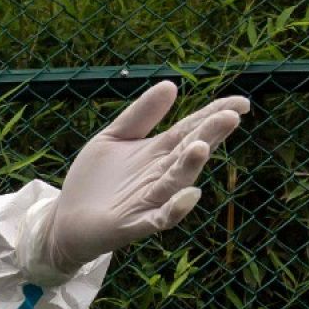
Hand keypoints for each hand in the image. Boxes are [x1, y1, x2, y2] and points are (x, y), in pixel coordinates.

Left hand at [43, 81, 249, 273]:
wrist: (65, 219)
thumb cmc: (93, 180)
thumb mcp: (114, 137)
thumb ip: (140, 115)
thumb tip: (171, 85)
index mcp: (159, 152)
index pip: (192, 129)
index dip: (215, 115)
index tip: (243, 103)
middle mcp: (161, 175)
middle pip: (189, 153)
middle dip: (209, 136)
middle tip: (230, 117)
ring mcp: (150, 200)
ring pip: (176, 183)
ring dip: (191, 167)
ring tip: (202, 147)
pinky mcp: (134, 224)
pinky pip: (159, 218)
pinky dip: (175, 208)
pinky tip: (188, 195)